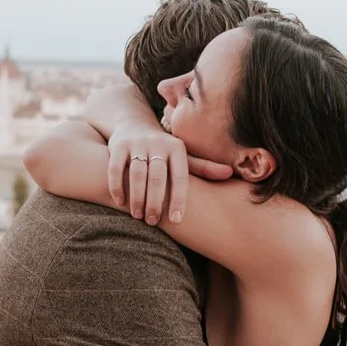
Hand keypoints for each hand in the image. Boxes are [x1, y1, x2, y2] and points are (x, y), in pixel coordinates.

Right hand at [106, 123, 232, 225]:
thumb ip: (203, 167)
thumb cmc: (163, 149)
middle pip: (157, 178)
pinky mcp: (119, 145)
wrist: (134, 124)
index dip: (179, 200)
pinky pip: (116, 168)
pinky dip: (117, 186)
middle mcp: (158, 144)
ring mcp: (137, 144)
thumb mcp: (183, 156)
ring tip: (138, 215)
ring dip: (137, 198)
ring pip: (136, 174)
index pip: (181, 177)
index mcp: (177, 148)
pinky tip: (120, 202)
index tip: (177, 221)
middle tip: (153, 221)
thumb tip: (230, 174)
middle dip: (155, 202)